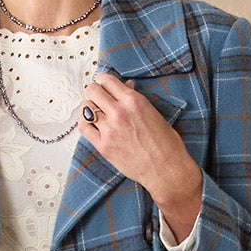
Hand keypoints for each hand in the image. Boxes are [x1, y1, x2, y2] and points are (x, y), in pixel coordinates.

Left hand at [77, 70, 202, 226]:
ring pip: (86, 108)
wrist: (165, 169)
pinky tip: (90, 123)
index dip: (103, 80)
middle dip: (94, 91)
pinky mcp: (103, 146)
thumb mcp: (153, 113)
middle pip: (93, 91)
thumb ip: (135, 100)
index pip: (107, 80)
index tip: (103, 84)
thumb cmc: (165, 144)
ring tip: (94, 111)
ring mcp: (109, 130)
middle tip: (97, 96)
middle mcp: (119, 112)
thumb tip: (124, 88)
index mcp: (133, 101)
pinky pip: (84, 127)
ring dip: (89, 107)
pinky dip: (85, 122)